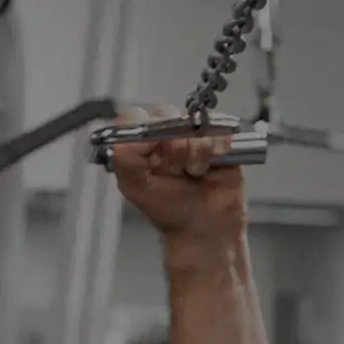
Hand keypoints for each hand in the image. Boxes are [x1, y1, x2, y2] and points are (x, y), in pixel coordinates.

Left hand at [111, 105, 245, 240]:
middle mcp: (164, 136)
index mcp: (140, 145)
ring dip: (195, 153)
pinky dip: (215, 149)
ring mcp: (191, 135)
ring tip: (194, 173)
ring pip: (193, 123)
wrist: (204, 228)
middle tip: (174, 170)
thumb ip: (125, 156)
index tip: (152, 154)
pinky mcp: (218, 138)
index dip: (145, 131)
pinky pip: (218, 129)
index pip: (135, 117)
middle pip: (166, 115)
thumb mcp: (133, 187)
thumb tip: (138, 130)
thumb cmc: (169, 211)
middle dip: (171, 146)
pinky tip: (211, 168)